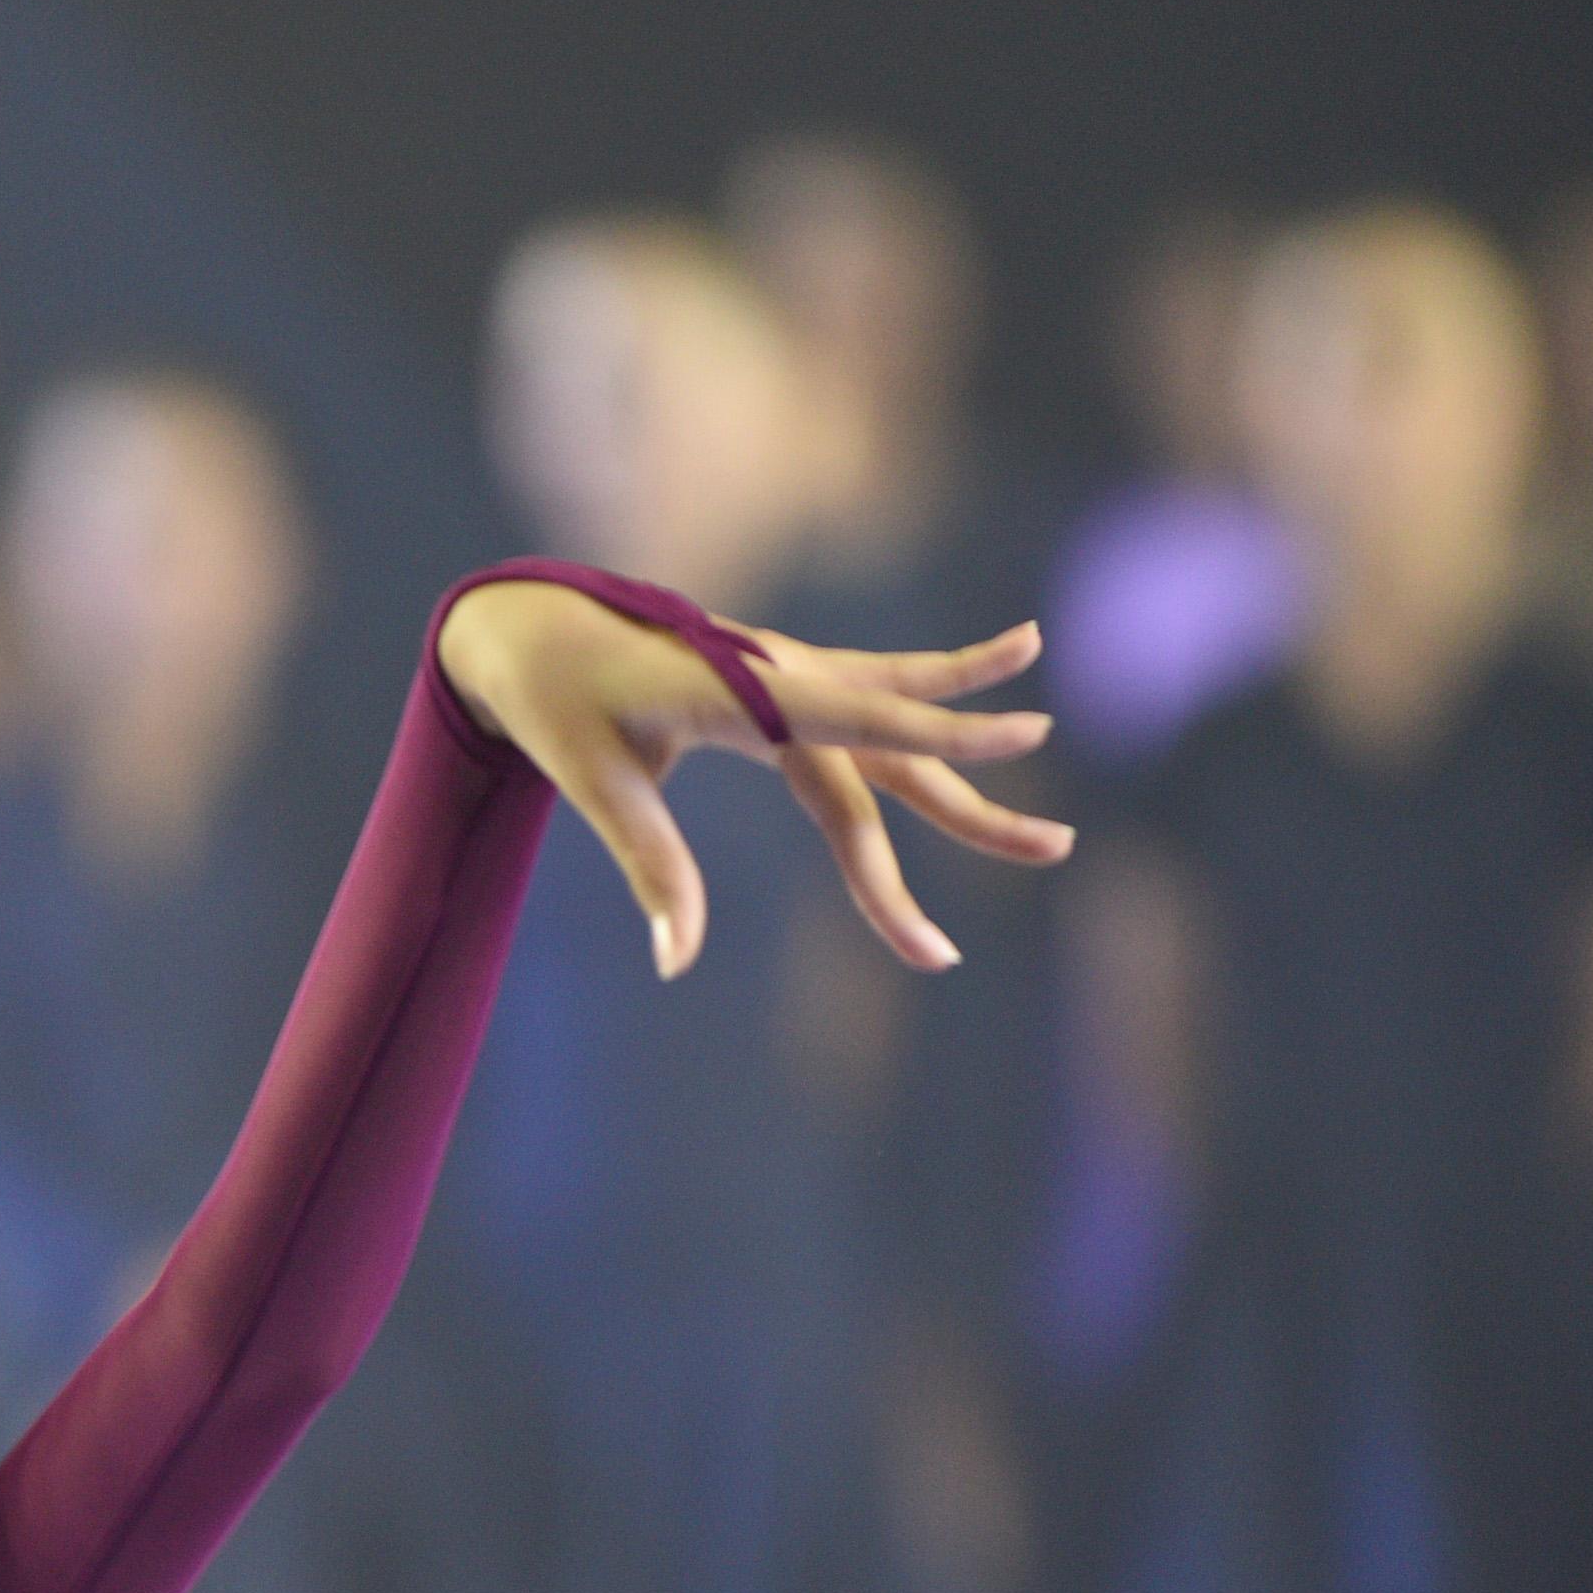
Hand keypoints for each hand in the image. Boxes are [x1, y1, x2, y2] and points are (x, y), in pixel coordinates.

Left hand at [437, 583, 1068, 978]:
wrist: (533, 629)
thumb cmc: (557, 703)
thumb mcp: (592, 781)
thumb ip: (648, 864)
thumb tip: (677, 963)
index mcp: (745, 691)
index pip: (867, 721)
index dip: (948, 736)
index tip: (1027, 736)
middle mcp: (784, 679)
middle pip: (898, 756)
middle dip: (975, 812)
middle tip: (1060, 849)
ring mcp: (791, 678)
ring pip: (897, 736)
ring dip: (968, 773)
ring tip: (1049, 796)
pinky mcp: (784, 686)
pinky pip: (870, 706)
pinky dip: (927, 708)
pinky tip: (982, 708)